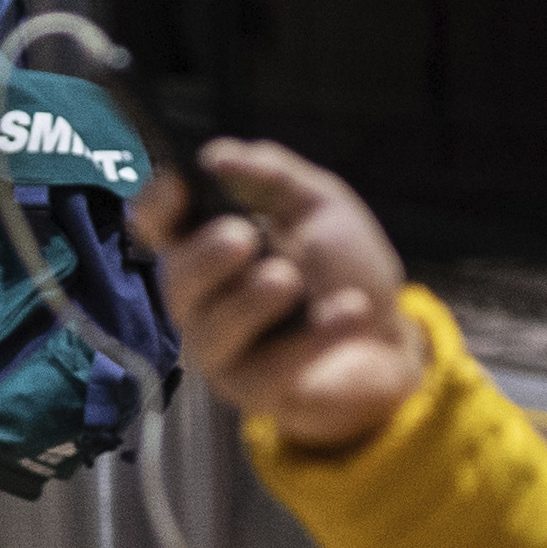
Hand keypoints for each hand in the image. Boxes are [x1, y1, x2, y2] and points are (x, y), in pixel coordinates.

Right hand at [138, 142, 422, 454]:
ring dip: (250, 301)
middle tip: (241, 237)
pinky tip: (351, 309)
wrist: (390, 336)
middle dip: (204, 257)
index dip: (155, 205)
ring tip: (289, 280)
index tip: (178, 185)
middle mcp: (202, 298)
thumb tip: (215, 156)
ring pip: (212, 329)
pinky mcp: (254, 391)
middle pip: (175, 279)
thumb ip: (271, 176)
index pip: (156, 226)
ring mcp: (222, 348)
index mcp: (206, 245)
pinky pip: (271, 366)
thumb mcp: (318, 204)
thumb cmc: (341, 268)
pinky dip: (314, 336)